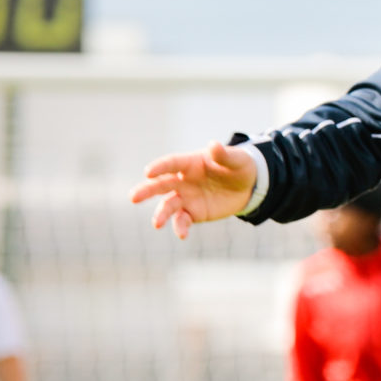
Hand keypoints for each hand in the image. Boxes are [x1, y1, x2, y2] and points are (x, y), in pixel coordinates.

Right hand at [130, 143, 259, 239]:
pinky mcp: (193, 213)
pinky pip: (182, 220)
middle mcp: (183, 180)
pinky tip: (182, 234)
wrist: (248, 187)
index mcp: (190, 163)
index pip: (172, 163)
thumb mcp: (237, 159)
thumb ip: (224, 155)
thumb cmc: (239, 167)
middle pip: (161, 184)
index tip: (148, 172)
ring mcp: (186, 197)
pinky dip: (180, 227)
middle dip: (147, 190)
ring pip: (168, 205)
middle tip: (133, 197)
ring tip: (156, 223)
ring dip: (161, 214)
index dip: (160, 167)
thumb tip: (213, 145)